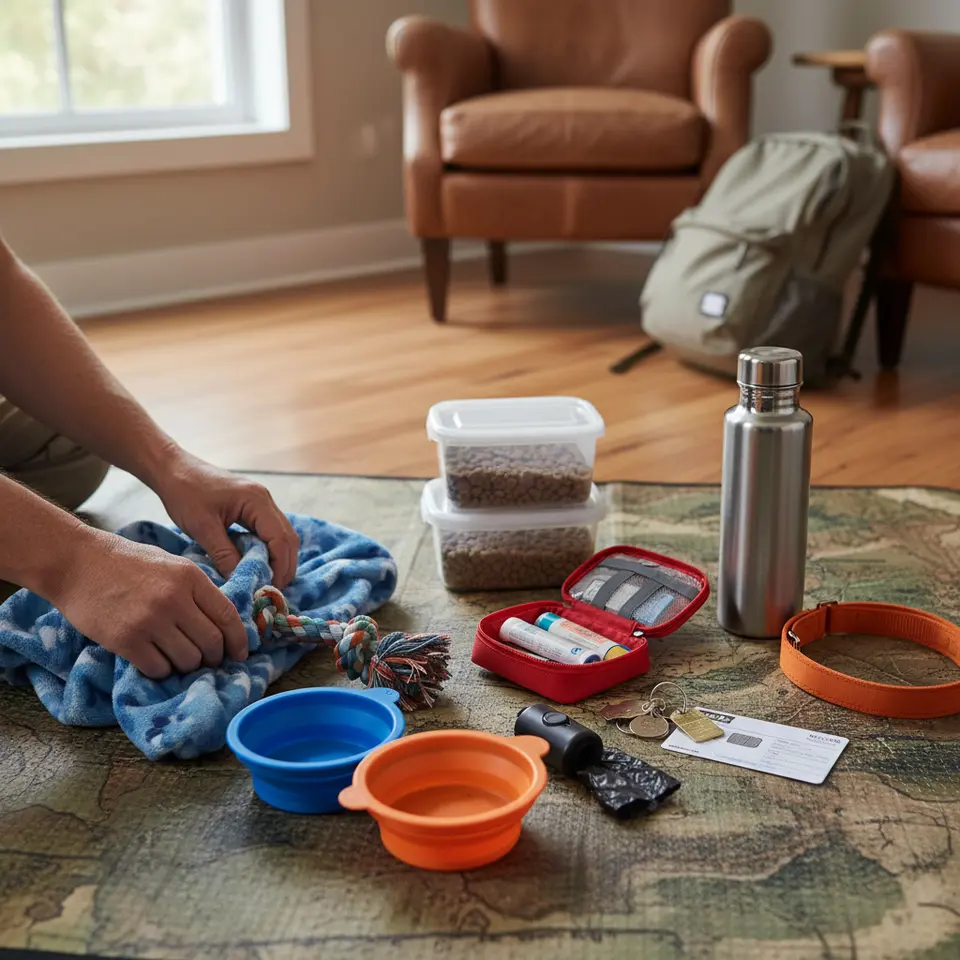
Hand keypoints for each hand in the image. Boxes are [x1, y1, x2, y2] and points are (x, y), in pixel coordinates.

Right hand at [53, 527, 247, 678]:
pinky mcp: (126, 640)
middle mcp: (174, 598)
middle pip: (211, 643)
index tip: (240, 654)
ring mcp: (150, 620)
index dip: (239, 640)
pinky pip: (158, 668)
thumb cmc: (125, 562)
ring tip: (177, 657)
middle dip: (214, 657)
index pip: (228, 616)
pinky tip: (154, 659)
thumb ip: (196, 589)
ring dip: (187, 665)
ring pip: (187, 660)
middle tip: (207, 660)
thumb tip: (223, 621)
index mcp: (190, 576)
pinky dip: (161, 669)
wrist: (77, 563)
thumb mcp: (170, 564)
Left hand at [152, 451, 298, 587]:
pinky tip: (259, 564)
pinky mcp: (252, 506)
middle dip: (284, 565)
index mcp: (257, 501)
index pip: (280, 539)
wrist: (173, 469)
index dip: (280, 566)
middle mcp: (265, 500)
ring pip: (282, 535)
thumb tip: (241, 580)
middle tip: (274, 591)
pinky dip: (269, 550)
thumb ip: (224, 554)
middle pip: (288, 538)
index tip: (271, 589)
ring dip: (279, 559)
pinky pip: (270, 531)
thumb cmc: (185, 493)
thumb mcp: (202, 527)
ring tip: (268, 581)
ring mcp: (261, 502)